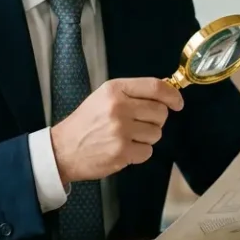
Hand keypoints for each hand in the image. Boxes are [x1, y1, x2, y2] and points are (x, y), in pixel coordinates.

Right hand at [50, 78, 183, 183]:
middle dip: (156, 120)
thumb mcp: (104, 97)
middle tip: (140, 124)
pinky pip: (147, 151)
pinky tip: (123, 149)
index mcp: (115, 90)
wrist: (62, 149)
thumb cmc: (86, 122)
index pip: (155, 87)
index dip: (172, 95)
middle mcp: (119, 107)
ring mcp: (121, 130)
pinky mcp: (122, 151)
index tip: (178, 103)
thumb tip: (166, 94)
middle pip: (160, 112)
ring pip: (156, 133)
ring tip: (126, 137)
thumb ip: (132, 94)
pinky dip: (139, 152)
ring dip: (146, 138)